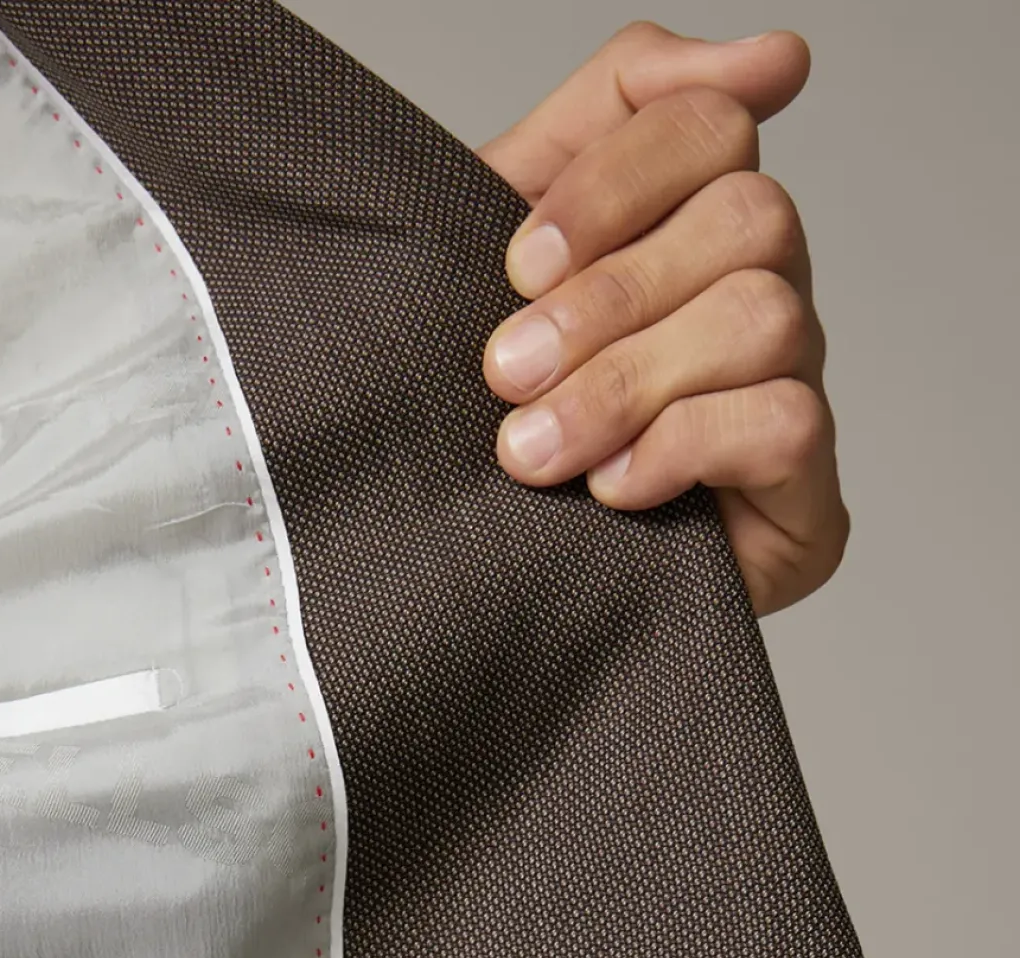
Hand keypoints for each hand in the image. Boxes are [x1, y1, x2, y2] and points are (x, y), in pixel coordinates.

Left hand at [475, 22, 848, 617]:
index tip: (521, 264)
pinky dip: (681, 449)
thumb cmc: (485, 420)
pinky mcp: (806, 500)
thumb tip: (773, 58)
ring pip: (765, 316)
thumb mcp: (495, 251)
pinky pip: (786, 422)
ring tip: (530, 452)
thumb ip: (602, 123)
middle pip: (749, 214)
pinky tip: (612, 491)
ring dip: (626, 383)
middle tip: (505, 372)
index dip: (615, 180)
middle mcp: (759, 293)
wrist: (465, 585)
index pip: (708, 123)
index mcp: (689, 223)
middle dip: (609, 296)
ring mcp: (790, 392)